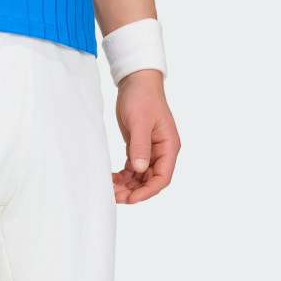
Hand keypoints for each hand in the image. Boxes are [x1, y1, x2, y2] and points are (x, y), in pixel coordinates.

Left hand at [111, 69, 179, 203]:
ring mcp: (150, 152)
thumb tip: (140, 169)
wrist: (136, 81)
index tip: (132, 199)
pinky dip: (123, 177)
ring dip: (127, 187)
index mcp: (168, 147)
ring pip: (140, 178)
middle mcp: (162, 152)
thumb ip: (140, 146)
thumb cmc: (142, 97)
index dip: (148, 191)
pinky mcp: (138, 149)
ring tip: (111, 190)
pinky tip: (112, 179)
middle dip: (134, 192)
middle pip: (150, 181)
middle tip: (116, 197)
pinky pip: (132, 170)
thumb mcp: (140, 122)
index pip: (162, 177)